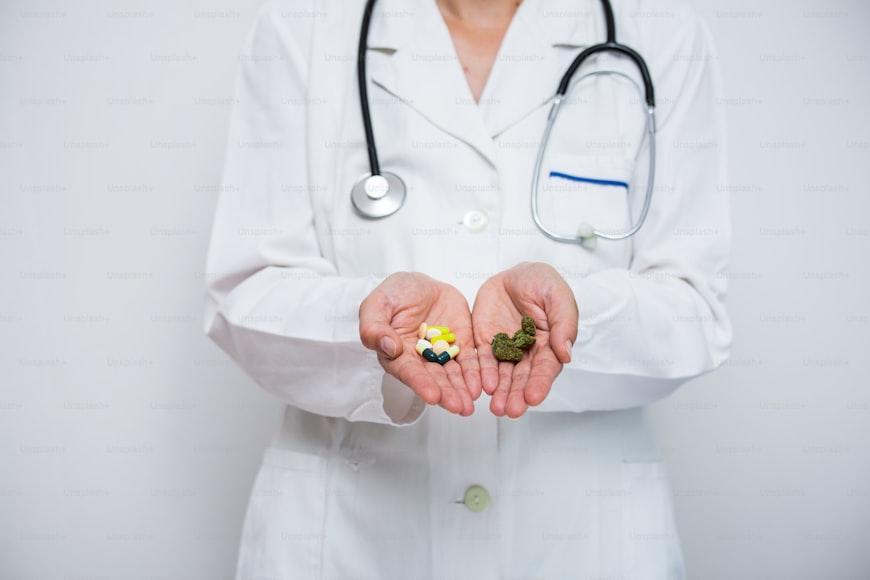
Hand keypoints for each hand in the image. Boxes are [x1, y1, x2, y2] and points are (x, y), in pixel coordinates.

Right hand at [359, 272, 480, 415]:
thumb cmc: (394, 294)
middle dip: (447, 393)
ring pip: (454, 374)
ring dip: (462, 390)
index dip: (420, 384)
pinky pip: (470, 360)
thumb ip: (375, 327)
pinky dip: (475, 372)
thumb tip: (388, 348)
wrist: (420, 284)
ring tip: (470, 405)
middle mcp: (420, 359)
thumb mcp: (377, 304)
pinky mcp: (461, 343)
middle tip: (459, 407)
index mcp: (397, 354)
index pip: (408, 372)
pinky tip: (482, 385)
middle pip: (434, 378)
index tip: (432, 396)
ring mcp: (443, 353)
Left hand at [472, 262, 577, 417]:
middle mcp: (528, 352)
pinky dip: (483, 374)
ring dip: (501, 392)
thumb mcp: (557, 295)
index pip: (546, 367)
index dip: (540, 382)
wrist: (514, 273)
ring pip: (503, 375)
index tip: (533, 397)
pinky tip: (483, 387)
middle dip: (517, 394)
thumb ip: (563, 323)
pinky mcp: (486, 342)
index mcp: (550, 343)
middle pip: (523, 377)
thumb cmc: (541, 282)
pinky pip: (482, 360)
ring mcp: (506, 349)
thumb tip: (566, 353)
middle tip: (512, 410)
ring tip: (497, 408)